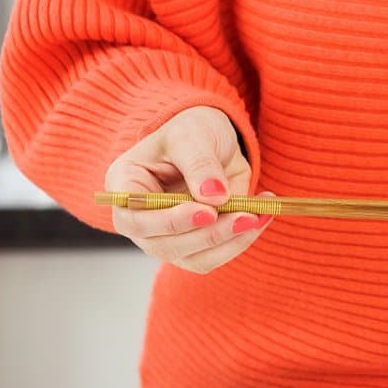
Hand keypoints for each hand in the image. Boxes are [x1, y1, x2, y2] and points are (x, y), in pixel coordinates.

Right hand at [103, 106, 272, 274]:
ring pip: (193, 257)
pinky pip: (214, 255)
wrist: (211, 138)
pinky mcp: (193, 244)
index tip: (206, 212)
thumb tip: (214, 197)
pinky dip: (240, 241)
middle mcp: (141, 219)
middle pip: (164, 245)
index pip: (135, 219)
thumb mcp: (191, 134)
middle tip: (244, 217)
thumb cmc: (191, 130)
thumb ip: (199, 163)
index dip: (168, 222)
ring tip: (258, 216)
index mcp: (125, 187)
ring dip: (228, 242)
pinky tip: (261, 218)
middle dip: (208, 234)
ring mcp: (166, 236)